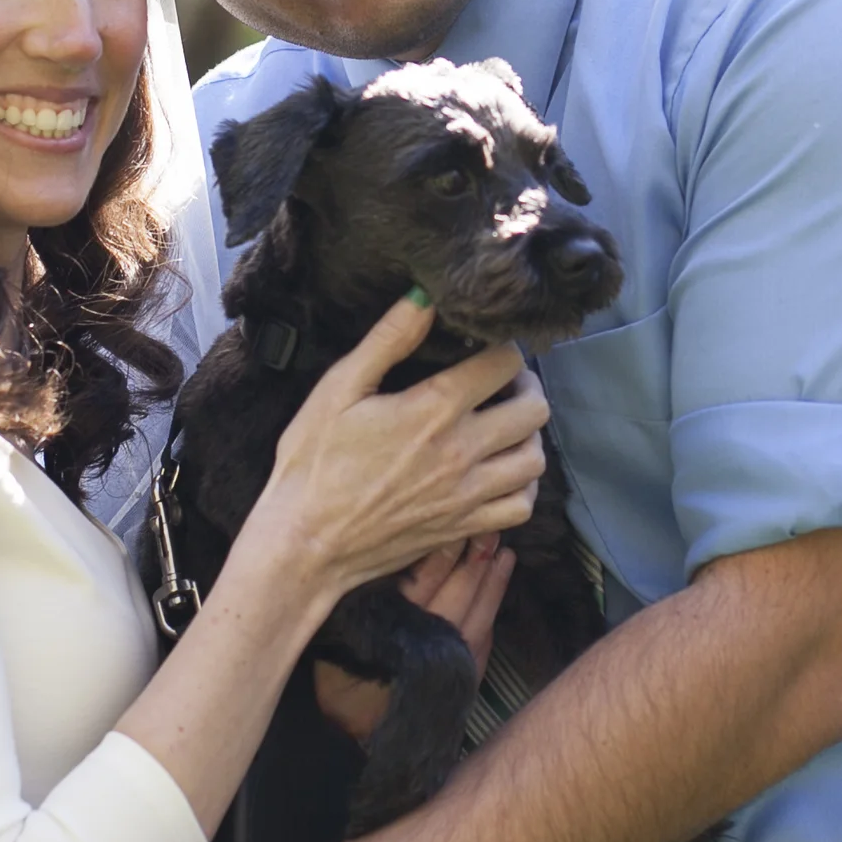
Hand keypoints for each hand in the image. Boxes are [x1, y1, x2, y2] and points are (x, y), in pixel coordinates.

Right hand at [242, 295, 546, 600]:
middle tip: (501, 382)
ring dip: (528, 435)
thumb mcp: (338, 390)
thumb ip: (387, 340)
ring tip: (503, 424)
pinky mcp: (463, 527)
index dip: (503, 347)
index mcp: (433, 410)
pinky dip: (522, 485)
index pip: (504, 365)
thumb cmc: (313, 463)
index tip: (486, 347)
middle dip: (525, 386)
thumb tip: (425, 298)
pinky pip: (522, 506)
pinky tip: (499, 471)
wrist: (306, 543)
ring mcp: (467, 496)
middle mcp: (461, 453)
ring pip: (535, 459)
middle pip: (534, 410)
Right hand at [315, 534, 514, 742]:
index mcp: (397, 629)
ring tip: (506, 556)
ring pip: (480, 616)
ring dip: (493, 585)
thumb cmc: (340, 687)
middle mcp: (430, 643)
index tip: (454, 523)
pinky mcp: (463, 682)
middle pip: (459, 593)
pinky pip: (484, 643)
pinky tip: (497, 599)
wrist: (364, 747)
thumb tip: (392, 558)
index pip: (425, 580)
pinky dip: (492, 616)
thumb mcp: (338, 640)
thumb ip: (365, 602)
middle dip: (476, 560)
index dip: (442, 551)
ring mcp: (452, 664)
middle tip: (489, 530)